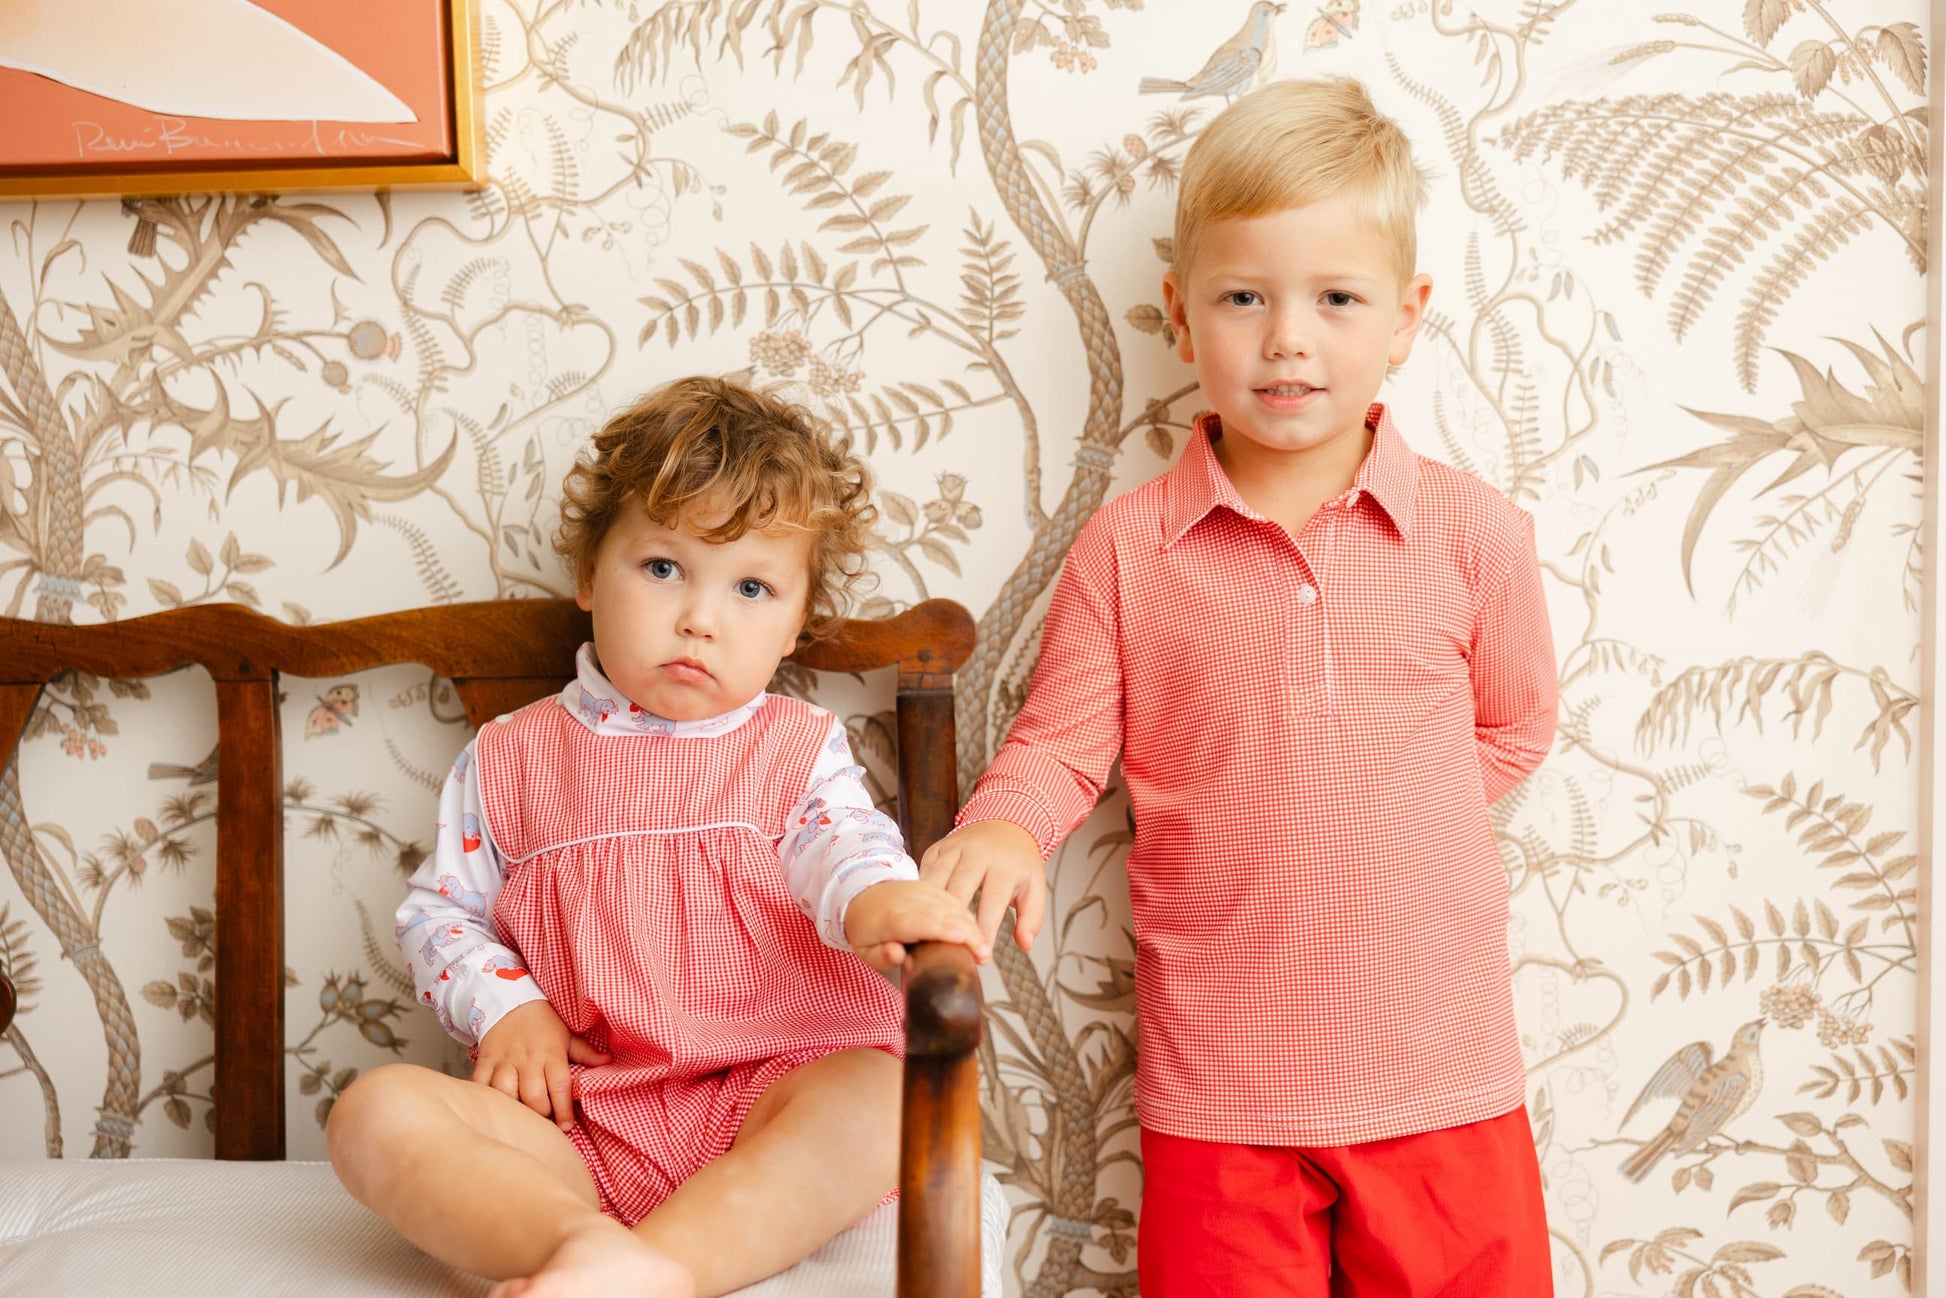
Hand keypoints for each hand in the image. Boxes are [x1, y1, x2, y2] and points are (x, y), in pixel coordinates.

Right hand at [472, 999, 610, 1129]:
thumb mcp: (568, 1035)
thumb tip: (609, 1061)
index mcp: (551, 1054)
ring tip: (520, 1117)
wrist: (510, 1002)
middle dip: (540, 1113)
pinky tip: (491, 1107)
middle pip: (533, 1095)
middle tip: (545, 1121)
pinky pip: (480, 1083)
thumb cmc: (544, 1023)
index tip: (566, 1127)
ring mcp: (505, 1061)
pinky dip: (483, 1097)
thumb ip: (586, 1053)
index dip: (564, 1110)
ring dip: (513, 1109)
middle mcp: (528, 1059)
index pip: (560, 1086)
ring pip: (505, 1092)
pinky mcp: (485, 1061)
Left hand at [844, 879, 989, 972]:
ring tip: (984, 945)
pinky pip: (952, 897)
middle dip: (965, 930)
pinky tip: (976, 929)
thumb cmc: (866, 929)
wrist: (862, 896)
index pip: (917, 922)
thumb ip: (880, 956)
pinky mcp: (930, 887)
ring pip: (950, 903)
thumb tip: (897, 955)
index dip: (940, 929)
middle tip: (983, 953)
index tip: (961, 938)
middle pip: (940, 913)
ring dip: (970, 923)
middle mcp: (907, 901)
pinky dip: (966, 913)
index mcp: (889, 918)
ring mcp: (920, 891)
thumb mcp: (864, 950)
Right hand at [919, 820, 1046, 954]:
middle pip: (959, 890)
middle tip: (951, 952)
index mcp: (1003, 865)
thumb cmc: (1018, 863)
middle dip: (953, 922)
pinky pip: (924, 872)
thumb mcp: (1035, 887)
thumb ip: (1031, 918)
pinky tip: (918, 915)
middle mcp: (977, 853)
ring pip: (936, 881)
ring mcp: (953, 848)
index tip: (981, 957)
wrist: (1004, 825)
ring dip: (931, 909)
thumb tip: (1024, 944)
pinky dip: (920, 894)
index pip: (992, 901)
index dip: (985, 930)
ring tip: (931, 937)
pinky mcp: (937, 848)